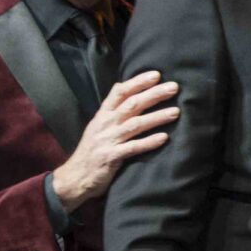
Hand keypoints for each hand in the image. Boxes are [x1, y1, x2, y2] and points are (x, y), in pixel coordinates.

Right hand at [53, 72, 178, 211]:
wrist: (74, 176)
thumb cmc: (93, 149)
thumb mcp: (99, 126)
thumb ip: (113, 109)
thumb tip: (126, 87)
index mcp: (103, 114)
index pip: (119, 92)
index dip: (137, 82)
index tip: (157, 74)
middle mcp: (105, 124)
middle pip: (131, 104)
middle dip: (153, 94)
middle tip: (174, 87)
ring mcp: (108, 140)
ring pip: (135, 124)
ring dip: (156, 117)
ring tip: (176, 112)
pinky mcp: (111, 157)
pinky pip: (133, 148)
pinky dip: (148, 142)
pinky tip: (164, 138)